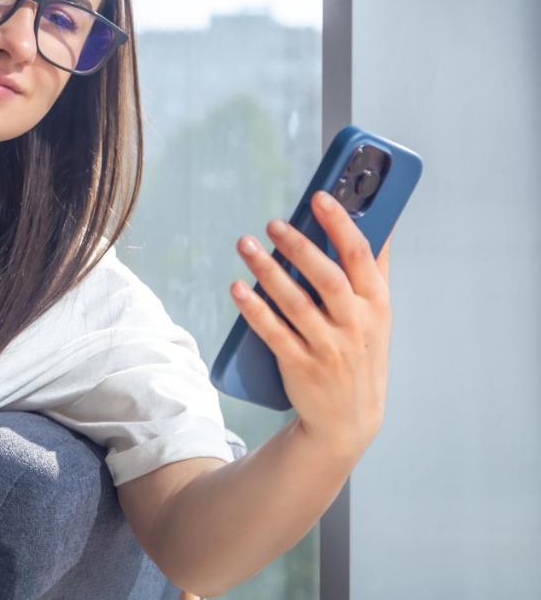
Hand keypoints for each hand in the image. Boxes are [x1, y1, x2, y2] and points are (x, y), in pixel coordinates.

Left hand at [229, 190, 392, 459]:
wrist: (348, 420)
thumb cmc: (361, 355)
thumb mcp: (378, 316)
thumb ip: (376, 270)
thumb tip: (381, 221)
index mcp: (376, 306)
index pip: (362, 257)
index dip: (341, 224)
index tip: (320, 197)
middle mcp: (355, 326)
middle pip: (328, 279)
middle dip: (300, 247)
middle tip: (273, 223)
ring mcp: (328, 348)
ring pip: (295, 303)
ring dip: (268, 271)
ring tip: (246, 244)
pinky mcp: (301, 367)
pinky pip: (274, 333)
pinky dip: (254, 310)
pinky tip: (237, 289)